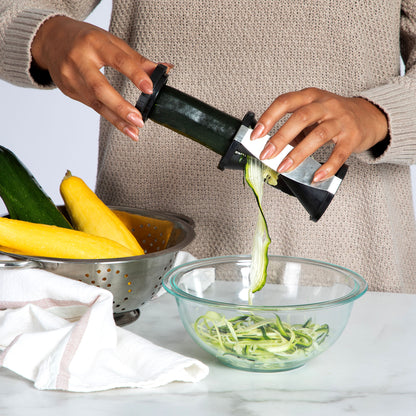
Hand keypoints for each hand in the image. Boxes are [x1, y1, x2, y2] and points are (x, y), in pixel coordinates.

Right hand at [31, 16, 162, 140]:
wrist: (50, 39)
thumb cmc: (85, 39)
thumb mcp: (111, 42)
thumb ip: (136, 59)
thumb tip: (165, 69)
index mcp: (94, 43)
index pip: (117, 59)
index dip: (134, 74)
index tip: (149, 88)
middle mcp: (79, 60)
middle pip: (99, 87)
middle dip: (120, 106)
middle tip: (139, 120)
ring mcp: (71, 77)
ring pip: (96, 103)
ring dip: (117, 120)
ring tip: (135, 131)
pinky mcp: (69, 90)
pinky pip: (93, 107)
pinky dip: (110, 117)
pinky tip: (124, 126)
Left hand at [250, 88, 387, 182]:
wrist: (369, 115)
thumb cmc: (333, 115)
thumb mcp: (312, 113)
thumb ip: (293, 127)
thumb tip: (270, 147)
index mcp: (310, 96)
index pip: (285, 102)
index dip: (268, 118)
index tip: (255, 135)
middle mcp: (326, 105)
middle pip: (300, 118)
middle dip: (280, 138)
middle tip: (266, 155)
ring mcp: (341, 120)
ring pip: (318, 135)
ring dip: (298, 153)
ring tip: (284, 167)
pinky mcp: (352, 137)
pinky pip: (339, 154)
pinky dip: (327, 166)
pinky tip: (316, 176)